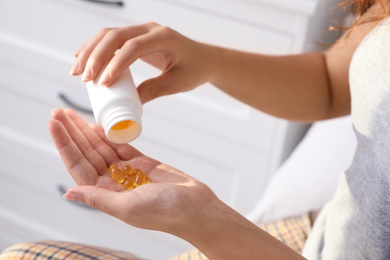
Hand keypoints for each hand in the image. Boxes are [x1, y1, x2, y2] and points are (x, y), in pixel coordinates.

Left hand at [48, 108, 217, 232]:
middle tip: (57, 112)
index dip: (65, 145)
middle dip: (71, 133)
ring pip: (100, 147)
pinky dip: (107, 135)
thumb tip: (68, 193)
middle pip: (86, 153)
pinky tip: (95, 125)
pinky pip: (119, 146)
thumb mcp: (128, 208)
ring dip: (85, 131)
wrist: (196, 207)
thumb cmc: (165, 212)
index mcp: (106, 194)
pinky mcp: (142, 163)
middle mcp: (112, 183)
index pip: (78, 166)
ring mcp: (127, 172)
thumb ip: (99, 199)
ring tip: (70, 114)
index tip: (54, 124)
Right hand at [70, 22, 216, 103]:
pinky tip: (81, 60)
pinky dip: (94, 48)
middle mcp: (150, 29)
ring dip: (90, 51)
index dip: (116, 64)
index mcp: (164, 37)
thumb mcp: (177, 83)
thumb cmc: (194, 70)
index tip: (104, 83)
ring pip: (108, 34)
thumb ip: (154, 90)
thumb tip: (129, 105)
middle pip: (115, 36)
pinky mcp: (134, 36)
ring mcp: (141, 30)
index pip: (134, 46)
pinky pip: (110, 39)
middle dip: (96, 56)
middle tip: (84, 78)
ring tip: (76, 72)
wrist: (202, 59)